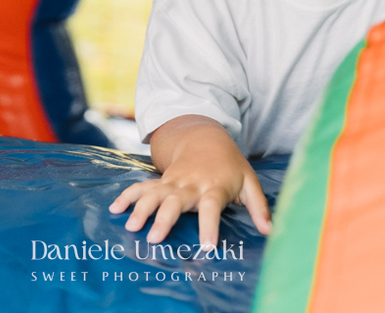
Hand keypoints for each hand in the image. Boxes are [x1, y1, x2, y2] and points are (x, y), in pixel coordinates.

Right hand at [108, 158, 270, 247]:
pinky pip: (141, 187)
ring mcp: (172, 182)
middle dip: (164, 219)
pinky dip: (127, 196)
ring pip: (154, 194)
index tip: (206, 247)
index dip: (209, 227)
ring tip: (131, 227)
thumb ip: (258, 206)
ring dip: (141, 209)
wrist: (205, 136)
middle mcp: (190, 184)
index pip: (211, 207)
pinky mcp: (160, 181)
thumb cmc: (230, 164)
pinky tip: (115, 209)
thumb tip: (269, 230)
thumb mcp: (249, 181)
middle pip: (176, 201)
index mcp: (214, 186)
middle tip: (154, 238)